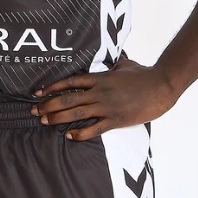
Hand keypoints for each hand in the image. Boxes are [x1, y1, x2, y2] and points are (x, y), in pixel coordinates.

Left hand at [32, 58, 177, 139]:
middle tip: (34, 111)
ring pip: (77, 113)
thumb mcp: (125, 64)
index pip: (70, 82)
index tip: (38, 92)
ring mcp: (107, 106)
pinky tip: (69, 136)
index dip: (52, 87)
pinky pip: (95, 128)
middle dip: (49, 105)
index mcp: (100, 77)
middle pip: (68, 99)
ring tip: (44, 121)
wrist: (162, 86)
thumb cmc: (145, 74)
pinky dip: (81, 133)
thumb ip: (113, 65)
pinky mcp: (116, 120)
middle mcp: (100, 92)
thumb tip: (111, 62)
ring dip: (58, 118)